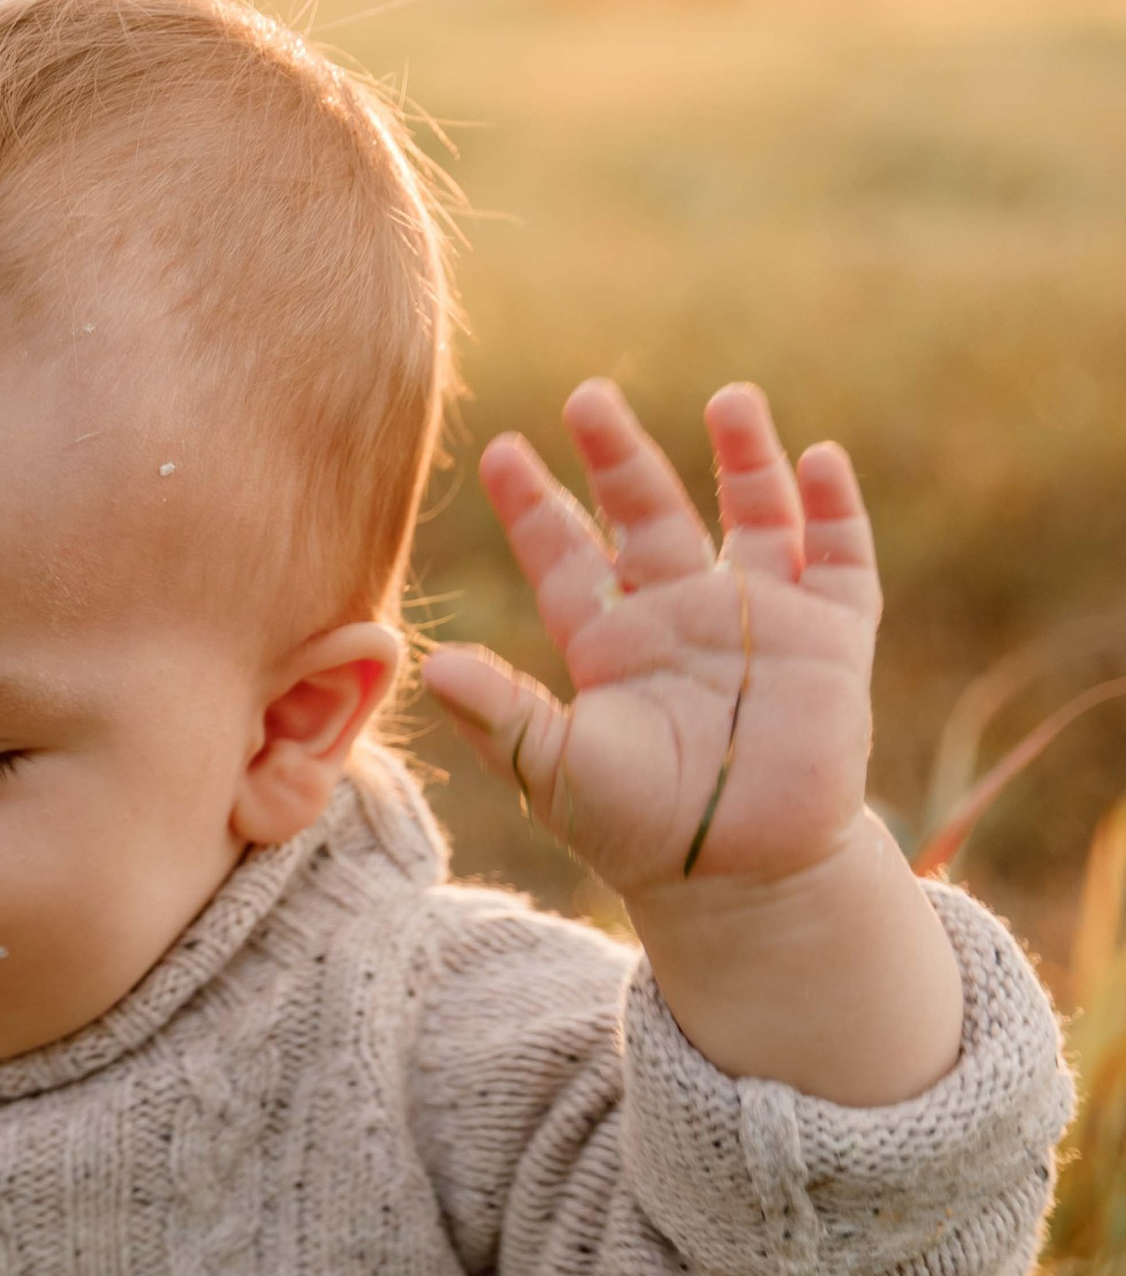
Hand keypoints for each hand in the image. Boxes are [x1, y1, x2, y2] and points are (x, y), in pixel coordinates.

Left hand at [424, 379, 877, 901]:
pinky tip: (820, 460)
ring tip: (729, 400)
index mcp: (612, 643)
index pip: (565, 555)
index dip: (536, 505)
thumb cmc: (639, 833)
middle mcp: (682, 616)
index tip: (502, 450)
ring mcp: (761, 620)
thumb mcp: (559, 772)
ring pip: (754, 515)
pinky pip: (841, 559)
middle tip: (589, 396)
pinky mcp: (831, 640)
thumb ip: (504, 715)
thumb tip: (436, 664)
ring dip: (745, 457)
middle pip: (648, 513)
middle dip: (620, 455)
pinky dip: (835, 511)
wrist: (739, 879)